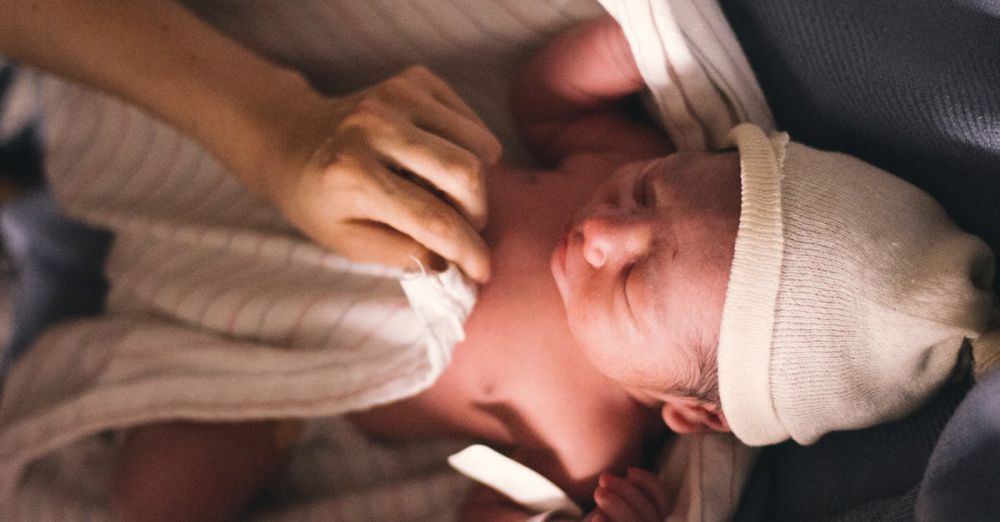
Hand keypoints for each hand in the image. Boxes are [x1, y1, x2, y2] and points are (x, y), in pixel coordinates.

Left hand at [265, 66, 501, 281]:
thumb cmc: (318, 199)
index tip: (484, 271)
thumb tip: (454, 263)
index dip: (467, 250)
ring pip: (477, 145)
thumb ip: (402, 255)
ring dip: (475, 182)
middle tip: (463, 229)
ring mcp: (397, 96)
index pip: (433, 219)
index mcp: (352, 175)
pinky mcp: (415, 79)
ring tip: (448, 196)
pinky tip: (442, 163)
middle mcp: (375, 127)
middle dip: (477, 213)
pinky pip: (471, 123)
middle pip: (465, 173)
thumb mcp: (348, 242)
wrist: (290, 137)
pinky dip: (471, 150)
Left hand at [582, 468, 670, 521]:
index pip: (664, 502)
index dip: (650, 484)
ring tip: (598, 491)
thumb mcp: (618, 506)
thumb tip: (628, 475)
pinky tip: (595, 519)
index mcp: (657, 521)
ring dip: (618, 507)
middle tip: (603, 477)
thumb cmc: (606, 521)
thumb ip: (629, 494)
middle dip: (627, 491)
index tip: (629, 469)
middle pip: (649, 515)